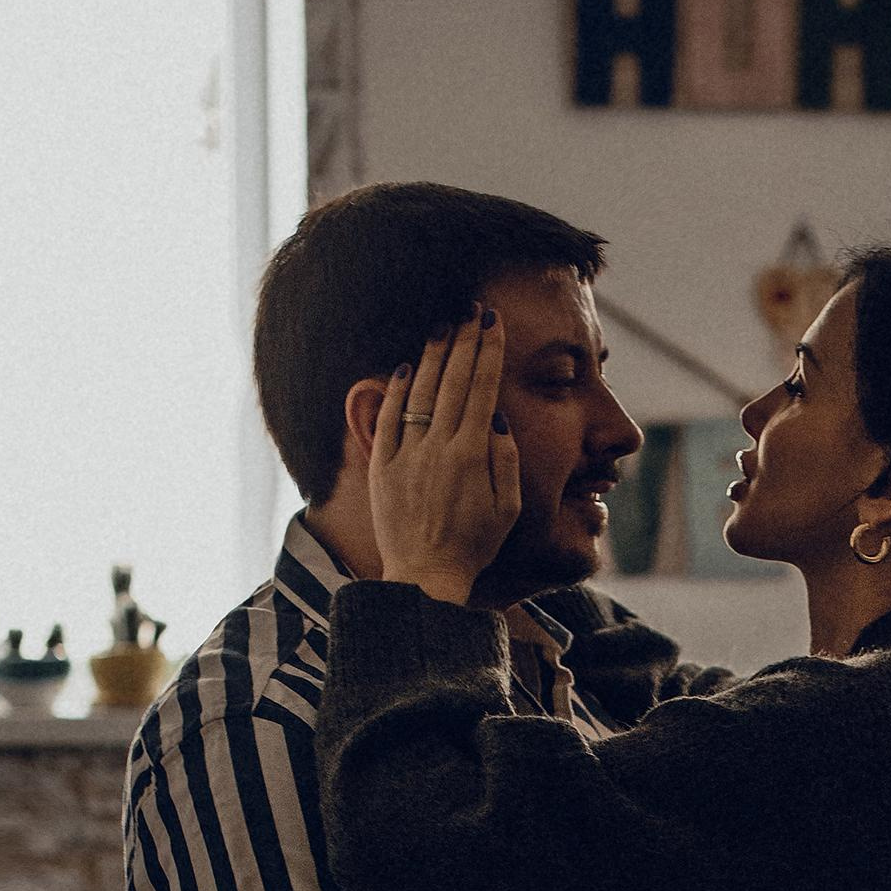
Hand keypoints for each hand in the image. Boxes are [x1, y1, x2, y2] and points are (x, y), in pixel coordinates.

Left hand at [369, 310, 521, 604]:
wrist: (425, 577)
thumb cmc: (473, 547)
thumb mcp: (508, 510)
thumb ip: (507, 461)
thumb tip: (500, 418)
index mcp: (472, 456)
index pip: (483, 389)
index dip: (488, 351)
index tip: (492, 322)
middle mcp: (438, 448)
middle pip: (454, 381)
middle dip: (464, 341)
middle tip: (470, 312)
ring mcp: (407, 455)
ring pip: (421, 391)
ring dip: (434, 355)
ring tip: (443, 327)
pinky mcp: (383, 466)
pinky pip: (390, 418)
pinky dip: (398, 390)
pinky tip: (409, 367)